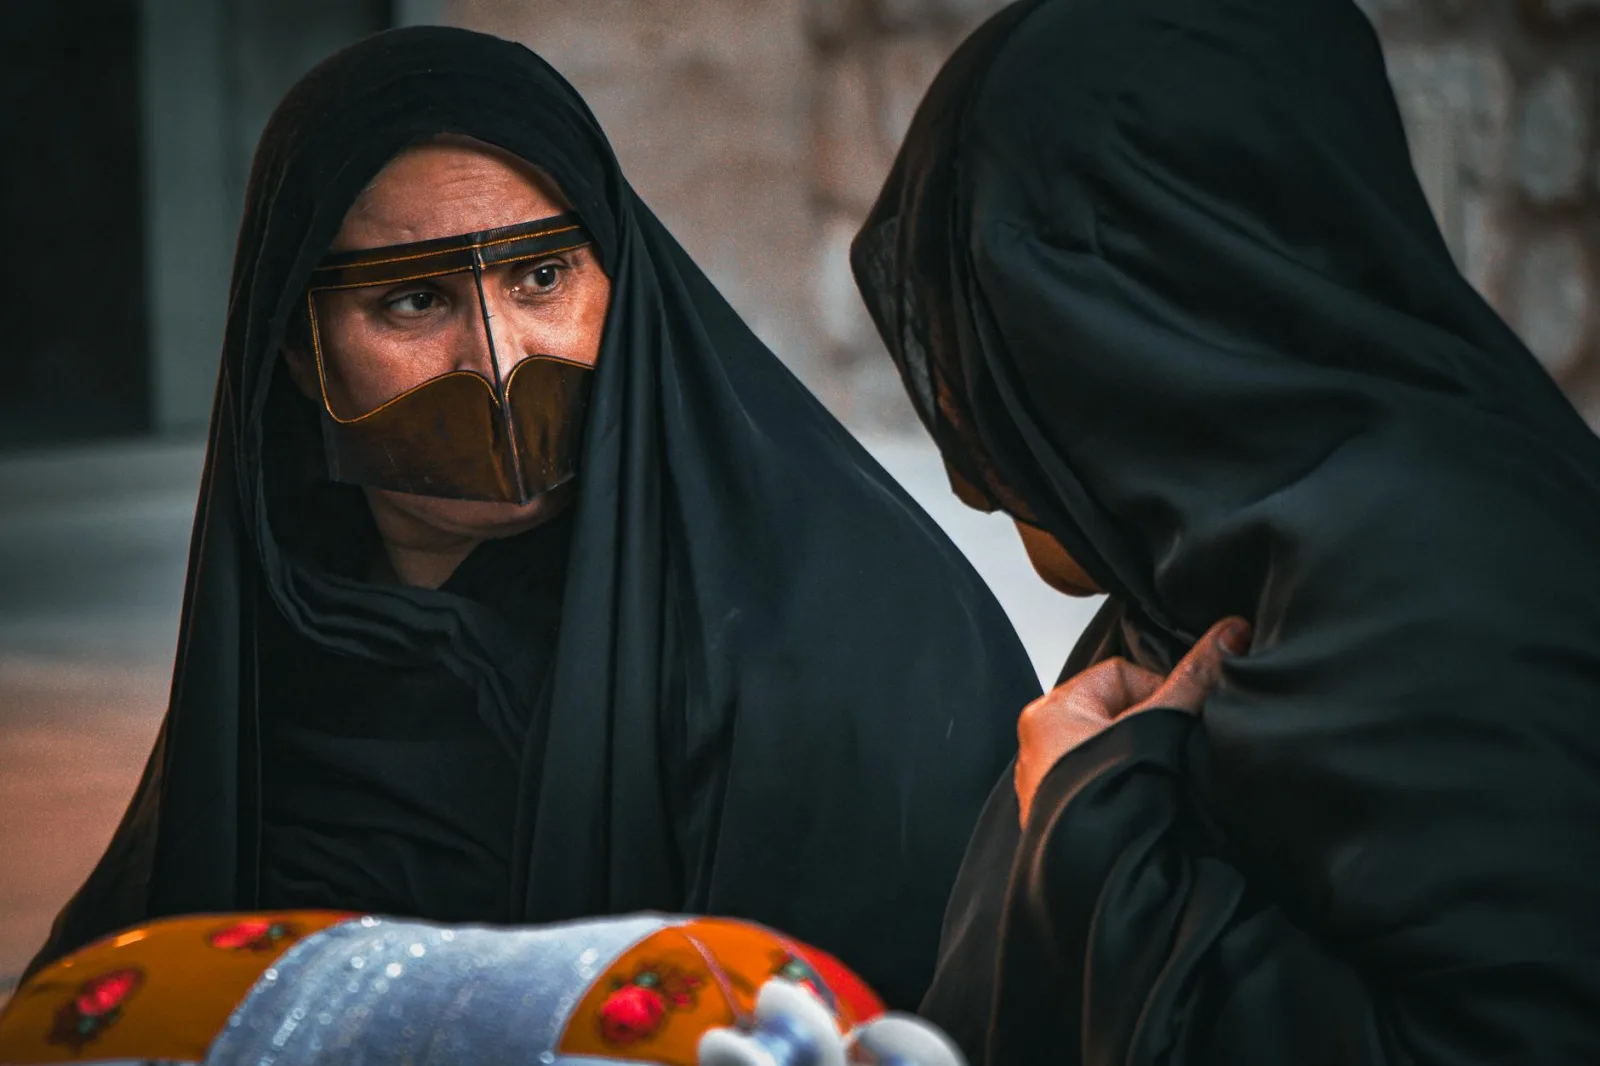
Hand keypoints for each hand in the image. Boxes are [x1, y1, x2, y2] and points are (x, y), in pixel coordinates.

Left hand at [1015, 616, 1249, 828]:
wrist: (1093, 879)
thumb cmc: (1109, 798)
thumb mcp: (1157, 726)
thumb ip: (1194, 680)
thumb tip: (1230, 632)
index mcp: (1050, 711)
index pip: (1120, 674)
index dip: (1159, 692)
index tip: (1178, 721)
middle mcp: (1039, 743)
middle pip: (1116, 712)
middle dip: (1148, 729)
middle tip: (1170, 754)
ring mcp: (1046, 784)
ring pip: (1109, 751)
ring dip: (1138, 760)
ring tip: (1159, 784)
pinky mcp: (1058, 817)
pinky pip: (1099, 785)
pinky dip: (1123, 789)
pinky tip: (1143, 807)